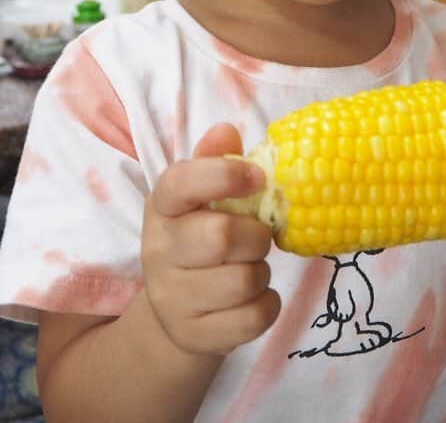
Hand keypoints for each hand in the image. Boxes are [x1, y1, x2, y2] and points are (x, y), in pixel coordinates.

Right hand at [140, 123, 280, 355]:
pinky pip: (254, 317)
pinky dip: (268, 304)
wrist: (178, 314)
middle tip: (259, 237)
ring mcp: (173, 298)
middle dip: (256, 235)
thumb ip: (215, 161)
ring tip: (251, 267)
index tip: (258, 178)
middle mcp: (159, 252)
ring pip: (243, 280)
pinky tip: (254, 297)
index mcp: (162, 208)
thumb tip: (225, 129)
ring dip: (262, 271)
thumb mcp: (202, 198)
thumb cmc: (201, 237)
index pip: (180, 183)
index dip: (224, 175)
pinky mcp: (196, 335)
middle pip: (220, 236)